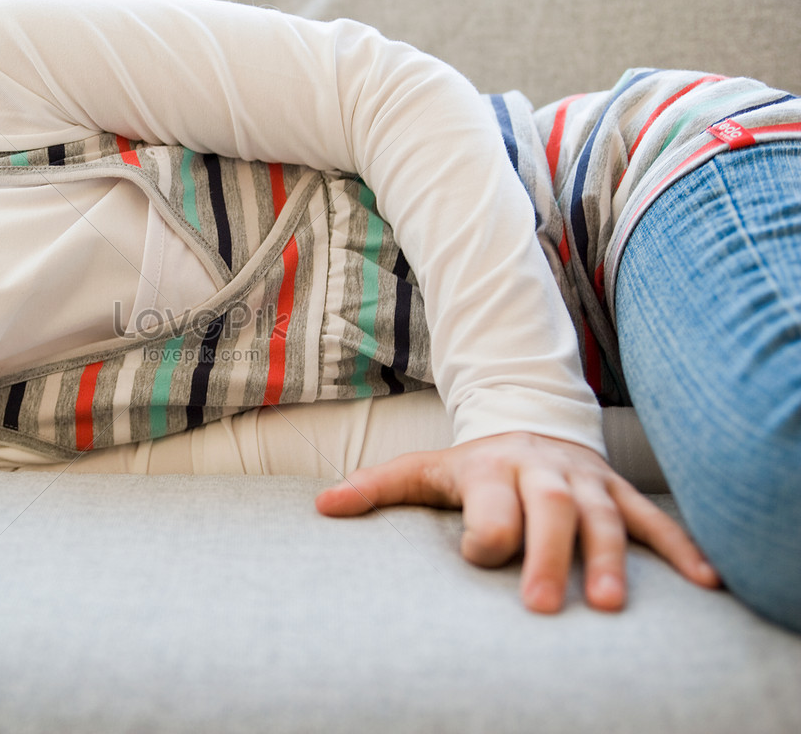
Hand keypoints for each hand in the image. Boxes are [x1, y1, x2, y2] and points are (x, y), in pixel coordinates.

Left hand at [314, 432, 720, 612]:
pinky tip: (707, 583)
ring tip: (610, 605)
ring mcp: (585, 481)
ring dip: (610, 558)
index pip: (489, 501)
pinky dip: (680, 548)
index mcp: (490, 468)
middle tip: (541, 605)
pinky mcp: (617, 491)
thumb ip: (377, 488)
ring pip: (604, 516)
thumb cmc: (468, 464)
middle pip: (549, 509)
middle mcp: (541, 472)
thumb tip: (321, 505)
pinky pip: (652, 518)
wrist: (526, 422)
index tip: (479, 554)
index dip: (486, 528)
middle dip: (548, 553)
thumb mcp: (421, 469)